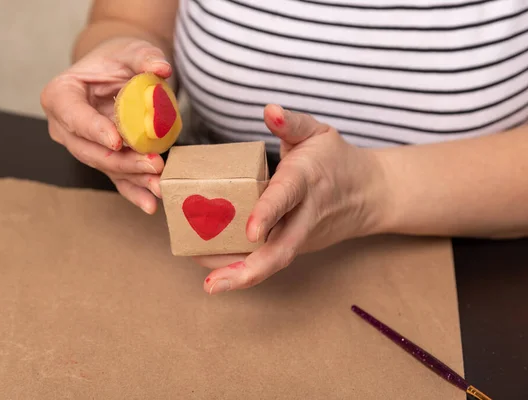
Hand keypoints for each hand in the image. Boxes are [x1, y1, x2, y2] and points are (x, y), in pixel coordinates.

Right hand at [40, 37, 170, 213]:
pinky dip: (134, 190)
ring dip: (133, 180)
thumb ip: (144, 56)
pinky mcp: (103, 160)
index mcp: (61, 95)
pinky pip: (117, 178)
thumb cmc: (117, 59)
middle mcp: (65, 127)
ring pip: (105, 168)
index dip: (94, 130)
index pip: (74, 115)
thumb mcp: (130, 50)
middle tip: (152, 164)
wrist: (118, 73)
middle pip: (89, 150)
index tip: (117, 142)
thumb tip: (162, 69)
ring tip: (158, 187)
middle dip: (122, 161)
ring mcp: (83, 147)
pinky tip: (150, 204)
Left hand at [195, 104, 388, 293]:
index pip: (286, 198)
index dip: (268, 213)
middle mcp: (305, 215)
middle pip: (282, 249)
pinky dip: (243, 267)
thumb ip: (293, 123)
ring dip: (241, 276)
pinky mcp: (297, 246)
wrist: (370, 194)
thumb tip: (269, 110)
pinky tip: (216, 271)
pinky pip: (269, 258)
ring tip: (211, 285)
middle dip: (249, 270)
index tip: (250, 231)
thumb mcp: (319, 132)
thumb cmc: (337, 160)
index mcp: (306, 181)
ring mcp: (302, 236)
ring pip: (274, 261)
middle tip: (214, 285)